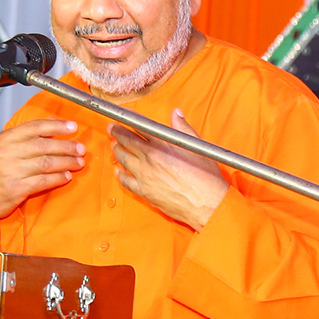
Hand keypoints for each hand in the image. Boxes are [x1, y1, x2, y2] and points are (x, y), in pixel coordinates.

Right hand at [0, 118, 86, 249]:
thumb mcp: (1, 147)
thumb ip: (24, 136)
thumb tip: (53, 125)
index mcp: (4, 139)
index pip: (35, 127)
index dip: (57, 126)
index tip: (73, 127)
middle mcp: (7, 153)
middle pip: (44, 145)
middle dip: (66, 147)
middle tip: (80, 148)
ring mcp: (12, 171)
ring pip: (46, 163)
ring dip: (66, 162)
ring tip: (78, 163)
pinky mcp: (17, 188)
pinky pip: (43, 181)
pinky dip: (58, 178)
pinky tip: (67, 177)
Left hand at [110, 109, 227, 229]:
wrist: (206, 204)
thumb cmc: (205, 177)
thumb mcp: (197, 146)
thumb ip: (183, 128)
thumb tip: (176, 114)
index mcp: (162, 145)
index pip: (138, 128)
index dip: (127, 121)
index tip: (121, 118)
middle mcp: (150, 159)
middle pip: (127, 142)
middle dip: (117, 133)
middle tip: (112, 129)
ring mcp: (145, 176)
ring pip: (123, 159)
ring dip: (117, 151)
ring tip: (115, 146)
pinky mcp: (144, 191)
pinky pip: (126, 181)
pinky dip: (120, 175)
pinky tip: (119, 171)